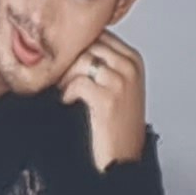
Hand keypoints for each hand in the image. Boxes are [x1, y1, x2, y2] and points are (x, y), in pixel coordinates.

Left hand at [62, 35, 147, 169]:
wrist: (123, 158)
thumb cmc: (118, 125)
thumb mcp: (118, 86)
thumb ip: (103, 62)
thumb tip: (73, 49)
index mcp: (133, 59)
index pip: (99, 35)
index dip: (78, 48)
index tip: (69, 65)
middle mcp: (129, 67)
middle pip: (89, 45)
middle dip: (70, 61)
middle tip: (62, 79)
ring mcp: (121, 81)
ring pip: (81, 61)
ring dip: (66, 76)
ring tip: (65, 91)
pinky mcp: (108, 98)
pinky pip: (77, 83)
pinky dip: (67, 92)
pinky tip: (68, 102)